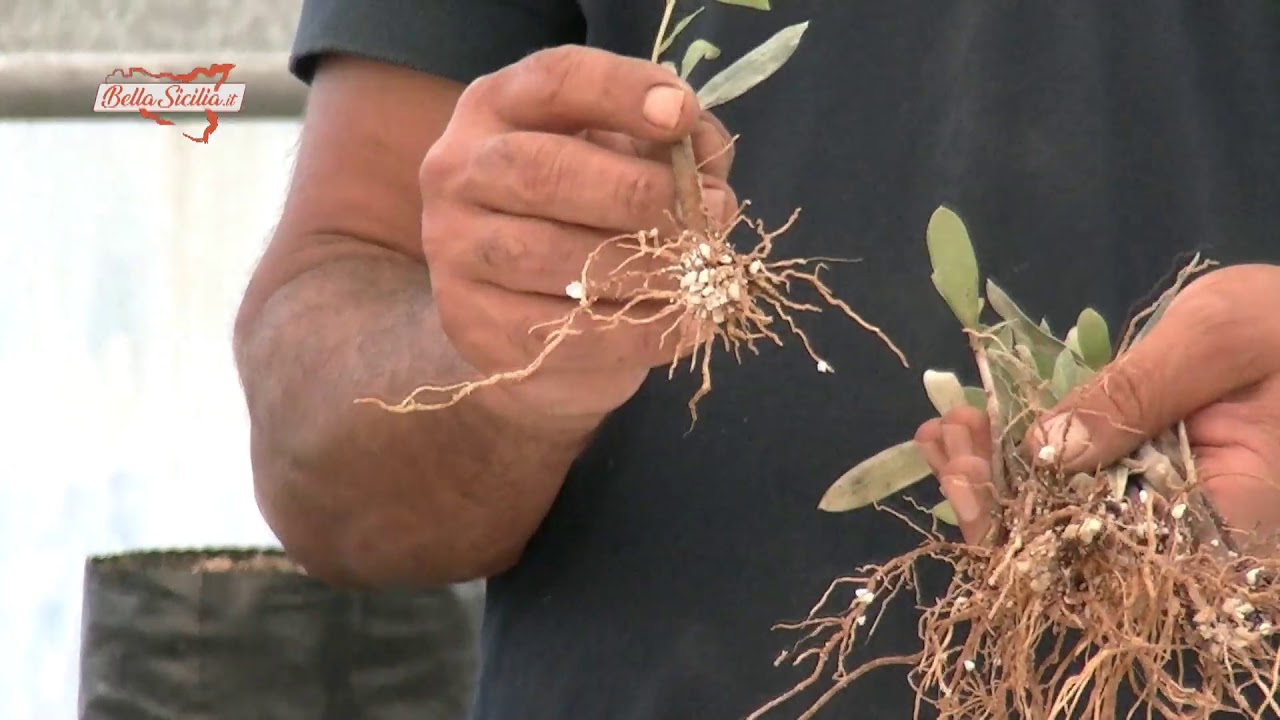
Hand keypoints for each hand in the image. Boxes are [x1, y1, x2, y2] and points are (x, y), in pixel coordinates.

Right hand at [419, 46, 737, 426]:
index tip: (683, 114)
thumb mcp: (624, 157)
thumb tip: (708, 152)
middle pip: (544, 171)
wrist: (523, 313)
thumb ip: (669, 143)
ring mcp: (455, 251)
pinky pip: (561, 332)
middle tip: (712, 213)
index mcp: (497, 107)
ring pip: (551, 257)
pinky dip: (635, 332)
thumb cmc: (587, 214)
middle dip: (637, 193)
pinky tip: (685, 325)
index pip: (554, 81)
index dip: (622, 92)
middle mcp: (460, 171)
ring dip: (645, 269)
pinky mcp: (473, 326)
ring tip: (702, 275)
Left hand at [915, 264, 1279, 546]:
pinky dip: (1019, 455)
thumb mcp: (1215, 342)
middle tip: (942, 437)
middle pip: (1074, 551)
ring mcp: (1166, 509)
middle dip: (994, 500)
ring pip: (1065, 518)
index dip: (1025, 536)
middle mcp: (1192, 536)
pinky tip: (967, 424)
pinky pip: (1075, 481)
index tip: (967, 478)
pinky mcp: (1147, 478)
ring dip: (995, 475)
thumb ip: (1134, 396)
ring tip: (944, 425)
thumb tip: (1044, 451)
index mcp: (1228, 527)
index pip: (1109, 568)